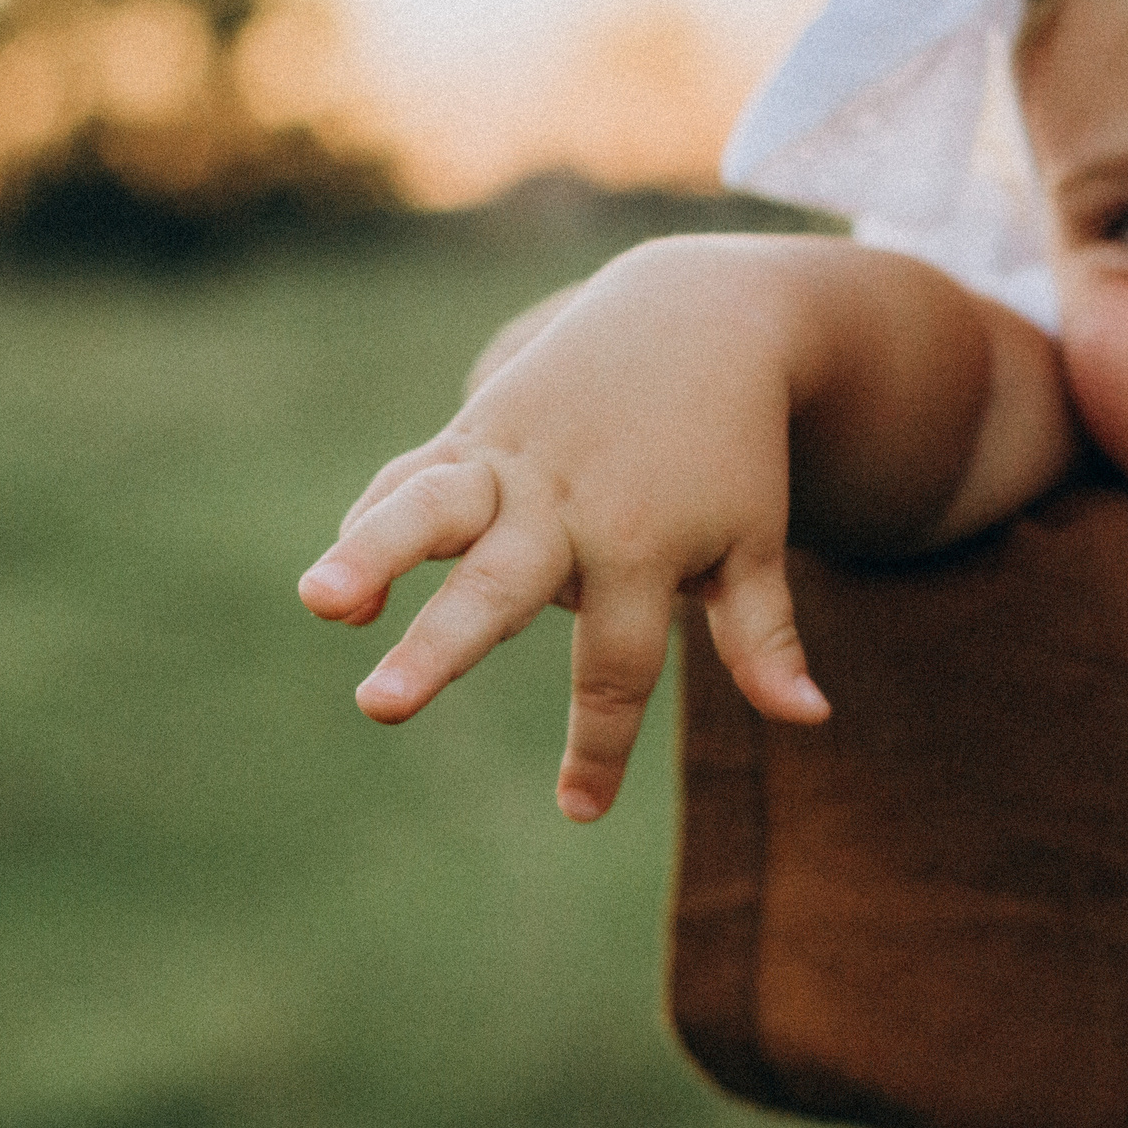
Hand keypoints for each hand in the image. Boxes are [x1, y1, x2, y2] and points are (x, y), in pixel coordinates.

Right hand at [299, 238, 835, 821]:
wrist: (697, 317)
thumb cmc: (731, 450)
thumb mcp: (756, 540)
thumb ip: (763, 634)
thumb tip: (810, 719)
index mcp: (641, 547)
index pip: (615, 667)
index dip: (599, 745)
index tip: (580, 809)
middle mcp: (565, 508)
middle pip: (496, 590)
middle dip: (436, 651)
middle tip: (379, 707)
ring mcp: (510, 465)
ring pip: (429, 509)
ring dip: (369, 552)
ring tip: (318, 600)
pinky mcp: (473, 433)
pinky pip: (411, 479)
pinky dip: (368, 523)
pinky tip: (333, 595)